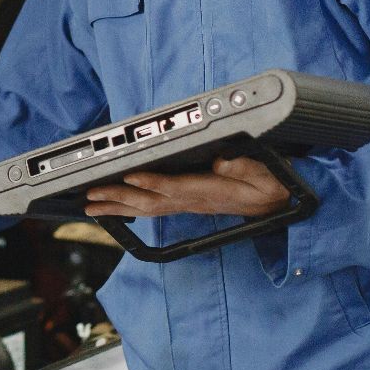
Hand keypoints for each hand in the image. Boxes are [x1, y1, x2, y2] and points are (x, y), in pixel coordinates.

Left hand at [84, 156, 289, 218]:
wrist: (278, 204)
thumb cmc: (271, 186)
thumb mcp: (267, 176)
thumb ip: (245, 168)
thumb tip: (223, 161)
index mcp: (211, 191)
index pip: (175, 187)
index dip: (151, 182)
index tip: (129, 174)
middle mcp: (195, 201)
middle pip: (151, 201)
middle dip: (119, 198)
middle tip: (91, 195)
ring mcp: (189, 204)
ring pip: (148, 208)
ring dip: (118, 207)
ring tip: (91, 206)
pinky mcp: (188, 203)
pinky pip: (154, 208)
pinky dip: (131, 208)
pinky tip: (115, 208)